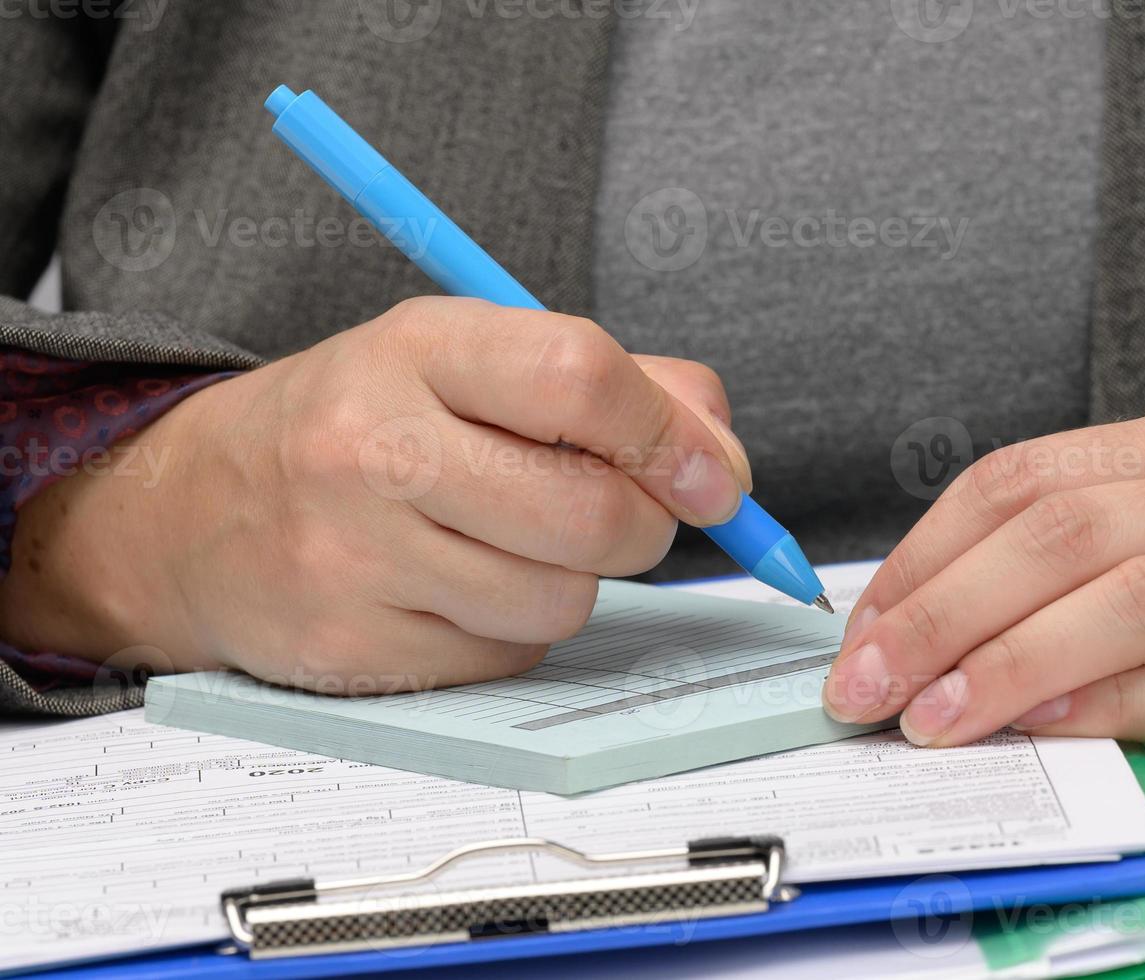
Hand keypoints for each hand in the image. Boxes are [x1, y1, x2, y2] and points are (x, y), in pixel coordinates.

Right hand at [0, 297, 750, 692]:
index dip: (672, 437)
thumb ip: (622, 384)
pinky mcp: (354, 649)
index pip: (579, 375)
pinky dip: (512, 631)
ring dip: (571, 582)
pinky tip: (456, 589)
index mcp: (417, 347)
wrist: (196, 512)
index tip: (715, 477)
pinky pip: (508, 658)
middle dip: (644, 527)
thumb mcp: (474, 359)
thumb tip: (721, 460)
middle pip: (591, 513)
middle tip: (622, 515)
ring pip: (562, 602)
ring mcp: (355, 557)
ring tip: (507, 542)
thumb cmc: (365, 424)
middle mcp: (373, 447)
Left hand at [823, 407, 1144, 802]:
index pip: (1023, 478)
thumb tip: (947, 632)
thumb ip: (1093, 560)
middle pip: (1059, 531)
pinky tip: (1049, 727)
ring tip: (936, 716)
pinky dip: (1115, 703)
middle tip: (869, 682)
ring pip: (1128, 598)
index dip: (926, 554)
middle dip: (941, 610)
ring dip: (1010, 661)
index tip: (865, 626)